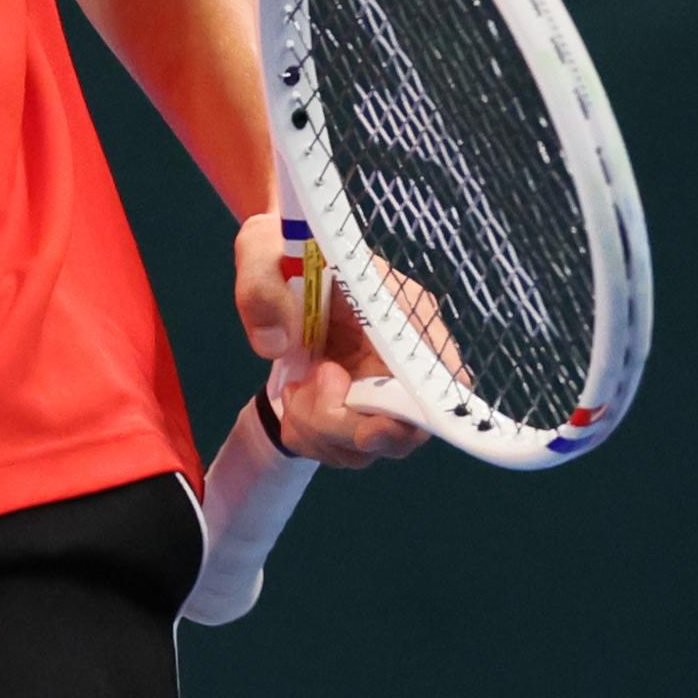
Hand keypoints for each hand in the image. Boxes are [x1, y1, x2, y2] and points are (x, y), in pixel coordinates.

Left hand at [233, 212, 432, 468]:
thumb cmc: (279, 249)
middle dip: (343, 425)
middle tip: (303, 390)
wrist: (274, 268)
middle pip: (404, 427)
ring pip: (368, 445)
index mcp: (398, 310)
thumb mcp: (259, 250)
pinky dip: (311, 435)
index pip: (438, 375)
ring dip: (320, 431)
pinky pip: (344, 447)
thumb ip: (261, 288)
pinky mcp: (357, 406)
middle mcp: (402, 355)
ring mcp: (381, 385)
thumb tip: (273, 344)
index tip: (368, 425)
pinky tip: (293, 396)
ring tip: (294, 387)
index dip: (414, 413)